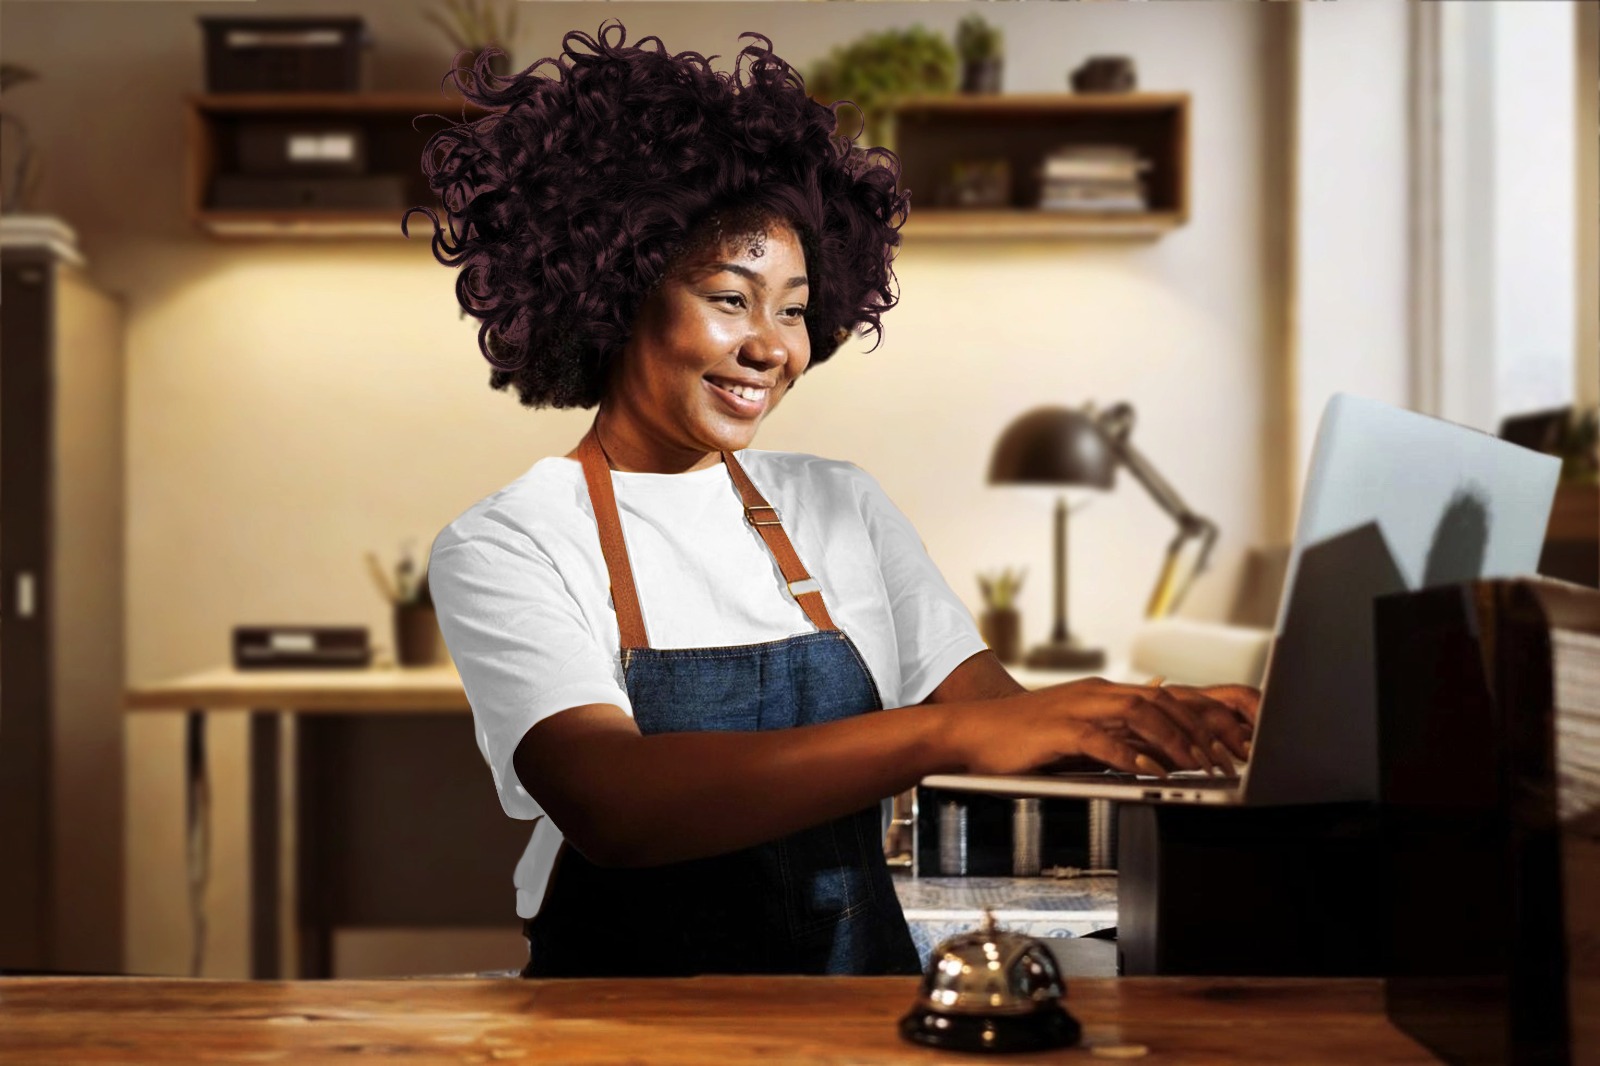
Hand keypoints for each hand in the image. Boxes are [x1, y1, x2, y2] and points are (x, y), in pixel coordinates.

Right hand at [944, 677, 1258, 777]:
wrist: (972, 733)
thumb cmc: (1024, 739)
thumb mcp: (1080, 734)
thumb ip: (1116, 737)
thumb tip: (1157, 754)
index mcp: (1105, 692)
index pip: (1168, 697)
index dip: (1205, 719)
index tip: (1231, 747)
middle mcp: (1097, 693)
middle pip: (1164, 702)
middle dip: (1201, 732)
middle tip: (1226, 762)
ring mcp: (1077, 708)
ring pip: (1140, 714)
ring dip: (1174, 742)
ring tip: (1197, 768)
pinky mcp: (1058, 730)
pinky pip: (1103, 739)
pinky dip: (1131, 756)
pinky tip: (1149, 773)